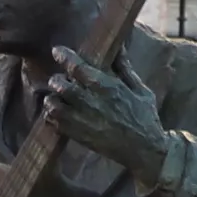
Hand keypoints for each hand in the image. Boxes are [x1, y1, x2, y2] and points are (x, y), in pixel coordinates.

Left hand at [45, 48, 175, 188]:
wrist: (144, 150)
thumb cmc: (144, 117)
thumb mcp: (140, 90)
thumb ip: (125, 69)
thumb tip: (118, 46)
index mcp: (107, 87)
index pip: (78, 67)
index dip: (64, 57)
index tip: (57, 51)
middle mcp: (91, 103)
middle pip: (60, 85)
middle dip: (57, 80)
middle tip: (60, 80)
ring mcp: (82, 121)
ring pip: (53, 104)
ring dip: (52, 98)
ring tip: (58, 98)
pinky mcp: (77, 135)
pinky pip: (54, 122)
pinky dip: (52, 115)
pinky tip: (59, 113)